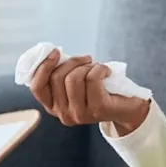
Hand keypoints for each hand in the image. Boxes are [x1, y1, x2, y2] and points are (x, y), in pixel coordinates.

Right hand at [27, 49, 149, 135]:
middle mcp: (64, 114)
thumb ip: (61, 73)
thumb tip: (52, 53)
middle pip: (57, 77)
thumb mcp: (75, 82)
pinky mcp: (98, 109)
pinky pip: (92, 78)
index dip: (43, 66)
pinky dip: (100, 68)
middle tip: (86, 59)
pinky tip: (107, 72)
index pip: (37, 87)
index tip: (55, 51)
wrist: (128, 108)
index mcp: (53, 107)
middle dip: (72, 61)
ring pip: (73, 78)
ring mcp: (80, 114)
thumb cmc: (99, 89)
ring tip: (96, 67)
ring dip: (86, 66)